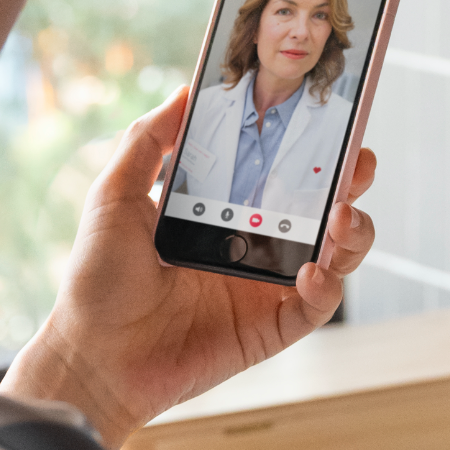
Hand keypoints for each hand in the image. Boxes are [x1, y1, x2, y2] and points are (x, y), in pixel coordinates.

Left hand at [0, 87, 376, 449]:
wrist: (93, 356)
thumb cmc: (96, 281)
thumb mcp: (113, 197)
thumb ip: (146, 143)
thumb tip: (183, 93)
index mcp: (220, 211)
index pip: (276, 171)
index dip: (307, 147)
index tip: (326, 118)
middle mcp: (250, 245)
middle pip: (319, 208)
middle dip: (348, 182)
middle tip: (356, 162)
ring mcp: (263, 288)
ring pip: (333, 256)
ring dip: (351, 233)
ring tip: (341, 218)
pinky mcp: (268, 329)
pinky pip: (315, 306)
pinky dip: (326, 287)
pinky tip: (311, 271)